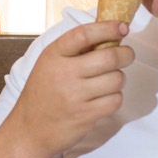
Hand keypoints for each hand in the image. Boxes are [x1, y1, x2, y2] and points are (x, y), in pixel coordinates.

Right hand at [11, 20, 135, 156]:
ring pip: (116, 80)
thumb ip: (74, 50)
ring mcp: (75, 96)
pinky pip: (115, 100)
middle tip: (127, 55)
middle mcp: (64, 73)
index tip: (123, 27)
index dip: (107, 28)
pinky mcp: (86, 115)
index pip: (84, 34)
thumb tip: (109, 33)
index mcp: (54, 55)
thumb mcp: (49, 64)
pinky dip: (115, 98)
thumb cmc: (43, 93)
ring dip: (119, 78)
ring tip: (110, 80)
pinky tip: (105, 98)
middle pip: (109, 57)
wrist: (30, 130)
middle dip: (126, 54)